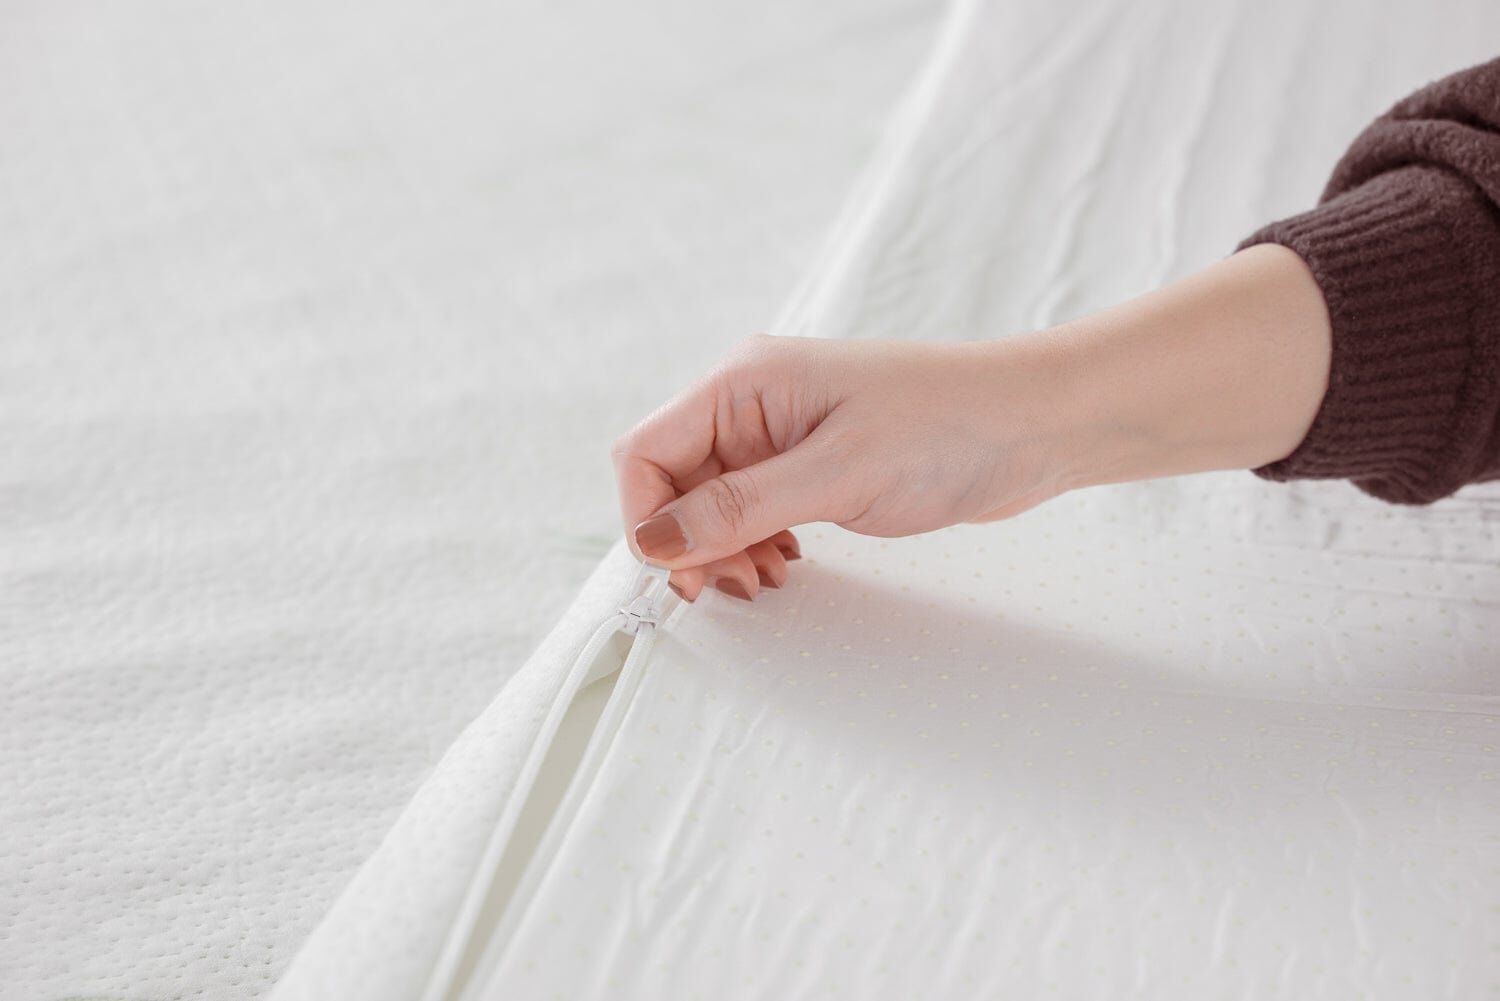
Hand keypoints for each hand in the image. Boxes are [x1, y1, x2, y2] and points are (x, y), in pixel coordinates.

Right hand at [612, 334, 1081, 600]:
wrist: (1036, 424)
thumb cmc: (948, 426)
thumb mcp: (837, 472)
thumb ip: (740, 507)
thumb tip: (655, 540)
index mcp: (745, 383)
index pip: (646, 450)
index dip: (646, 516)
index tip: (677, 572)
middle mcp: (754, 404)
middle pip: (675, 481)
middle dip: (689, 542)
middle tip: (727, 591)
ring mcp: (784, 434)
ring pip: (713, 502)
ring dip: (723, 550)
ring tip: (765, 582)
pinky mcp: (814, 463)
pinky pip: (755, 509)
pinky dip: (756, 543)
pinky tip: (785, 565)